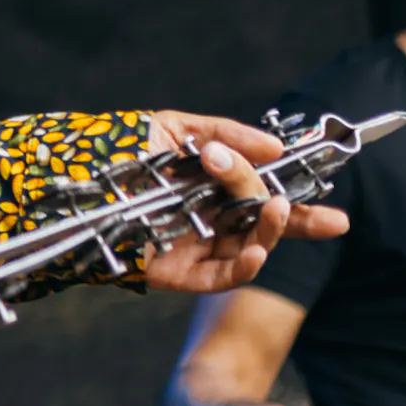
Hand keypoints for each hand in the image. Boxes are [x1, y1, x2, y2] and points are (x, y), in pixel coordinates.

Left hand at [138, 111, 349, 294]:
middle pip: (266, 225)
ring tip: (276, 207)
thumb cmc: (120, 151)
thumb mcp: (175, 129)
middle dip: (299, 221)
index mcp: (214, 187)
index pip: (265, 194)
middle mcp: (212, 218)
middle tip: (325, 217)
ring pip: (250, 247)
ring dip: (269, 231)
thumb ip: (227, 135)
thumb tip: (277, 148)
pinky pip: (220, 276)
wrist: (72, 178)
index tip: (332, 198)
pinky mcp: (179, 273)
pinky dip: (243, 266)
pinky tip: (258, 251)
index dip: (300, 197)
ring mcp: (198, 247)